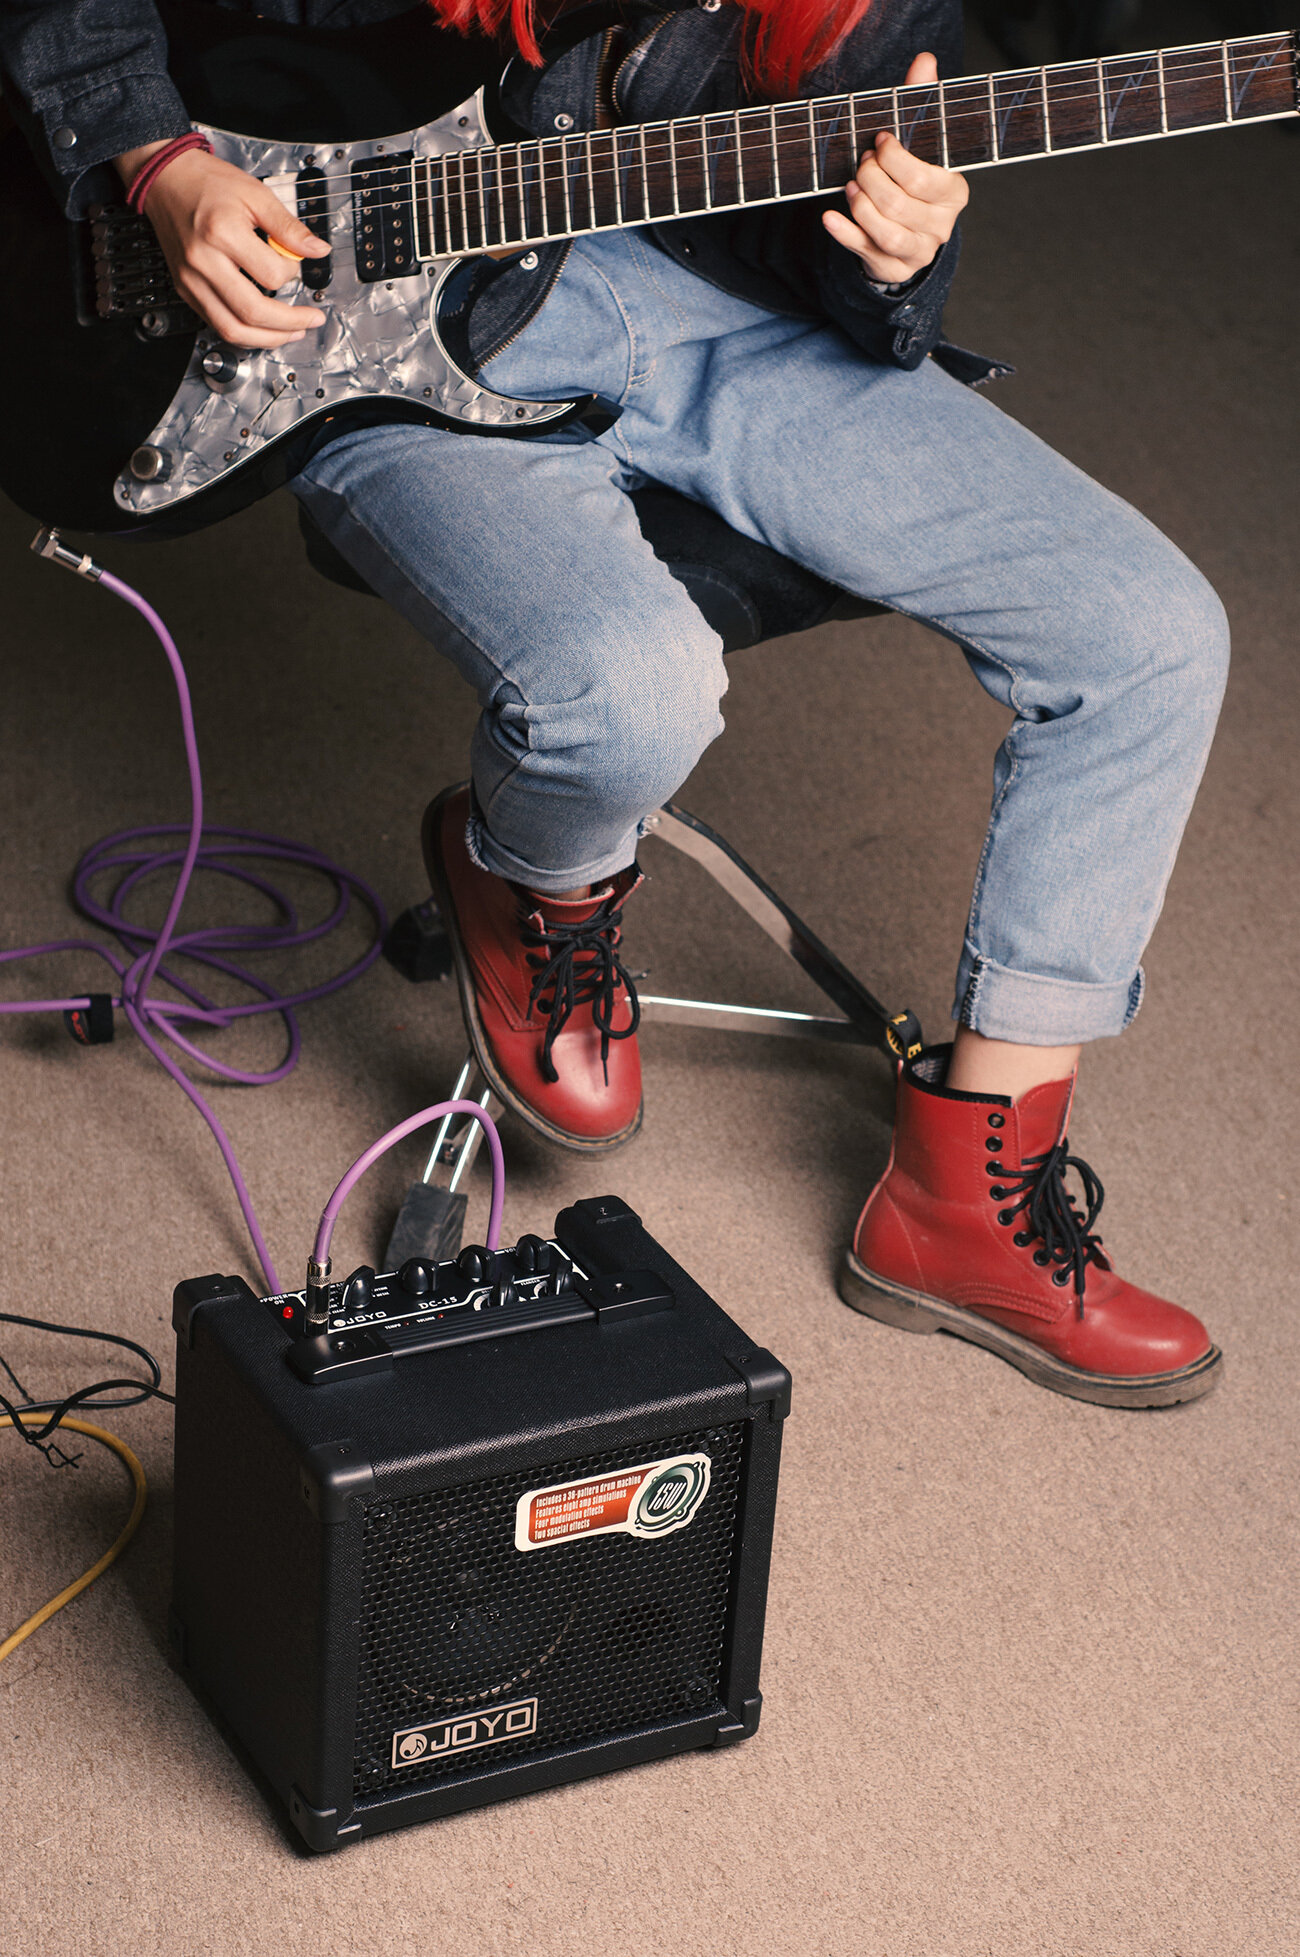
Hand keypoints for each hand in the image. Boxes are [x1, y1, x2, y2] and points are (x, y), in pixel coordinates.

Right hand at [114, 143, 331, 347]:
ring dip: (267, 339)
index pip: (271, 275)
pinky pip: (217, 324)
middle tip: (310, 321)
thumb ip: (289, 227)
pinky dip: (244, 333)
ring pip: (232, 329)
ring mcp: (191, 279)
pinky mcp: (185, 289)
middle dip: (289, 324)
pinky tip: (262, 328)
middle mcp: (203, 261)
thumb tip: (318, 250)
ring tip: (291, 333)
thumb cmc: (207, 183)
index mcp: (222, 233)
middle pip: (252, 313)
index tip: (295, 265)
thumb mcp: (256, 194)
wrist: (166, 179)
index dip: (292, 274)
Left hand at [821, 52, 968, 284]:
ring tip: (849, 186)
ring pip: (887, 232)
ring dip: (861, 206)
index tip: (879, 142)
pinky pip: (867, 253)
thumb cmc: (911, 180)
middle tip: (860, 165)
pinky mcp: (895, 269)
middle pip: (900, 205)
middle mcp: (941, 225)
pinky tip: (829, 217)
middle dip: (872, 180)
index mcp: (953, 191)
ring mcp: (919, 251)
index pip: (922, 177)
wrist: (908, 231)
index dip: (894, 158)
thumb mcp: (918, 142)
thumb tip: (924, 60)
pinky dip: (844, 234)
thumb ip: (920, 102)